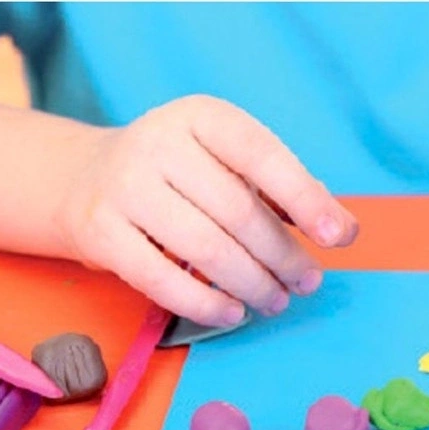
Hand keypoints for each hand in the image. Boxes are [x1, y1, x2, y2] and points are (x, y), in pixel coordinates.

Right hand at [54, 95, 357, 325]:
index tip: (339, 237)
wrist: (84, 178)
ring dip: (252, 284)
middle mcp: (159, 142)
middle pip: (239, 212)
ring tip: (276, 301)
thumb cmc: (183, 175)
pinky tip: (233, 313)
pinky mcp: (100, 231)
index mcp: (202, 116)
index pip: (262, 156)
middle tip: (308, 283)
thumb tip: (343, 229)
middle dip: (284, 256)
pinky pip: (161, 279)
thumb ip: (287, 191)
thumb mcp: (230, 163)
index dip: (306, 199)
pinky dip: (205, 304)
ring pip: (206, 249)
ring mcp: (124, 186)